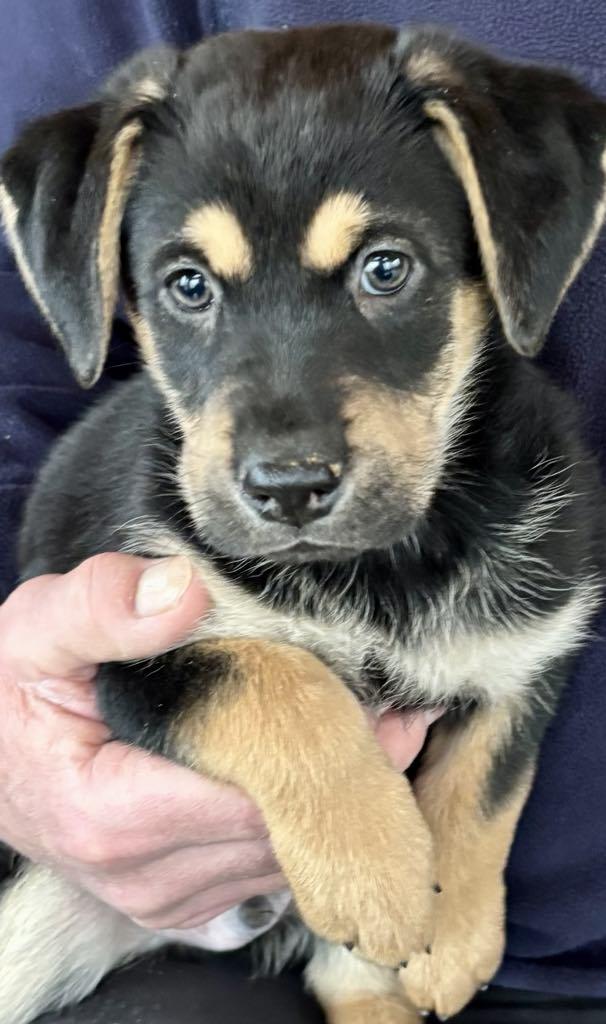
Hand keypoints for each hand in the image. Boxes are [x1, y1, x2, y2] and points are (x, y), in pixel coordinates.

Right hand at [0, 553, 435, 929]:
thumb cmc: (18, 690)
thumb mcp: (38, 629)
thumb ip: (102, 606)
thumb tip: (186, 591)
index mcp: (112, 815)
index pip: (257, 794)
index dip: (328, 748)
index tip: (381, 700)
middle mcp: (144, 879)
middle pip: (285, 833)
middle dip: (350, 772)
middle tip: (404, 708)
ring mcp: (165, 902)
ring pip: (288, 862)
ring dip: (339, 801)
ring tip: (382, 731)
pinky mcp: (181, 906)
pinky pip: (269, 877)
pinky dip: (310, 829)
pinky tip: (333, 776)